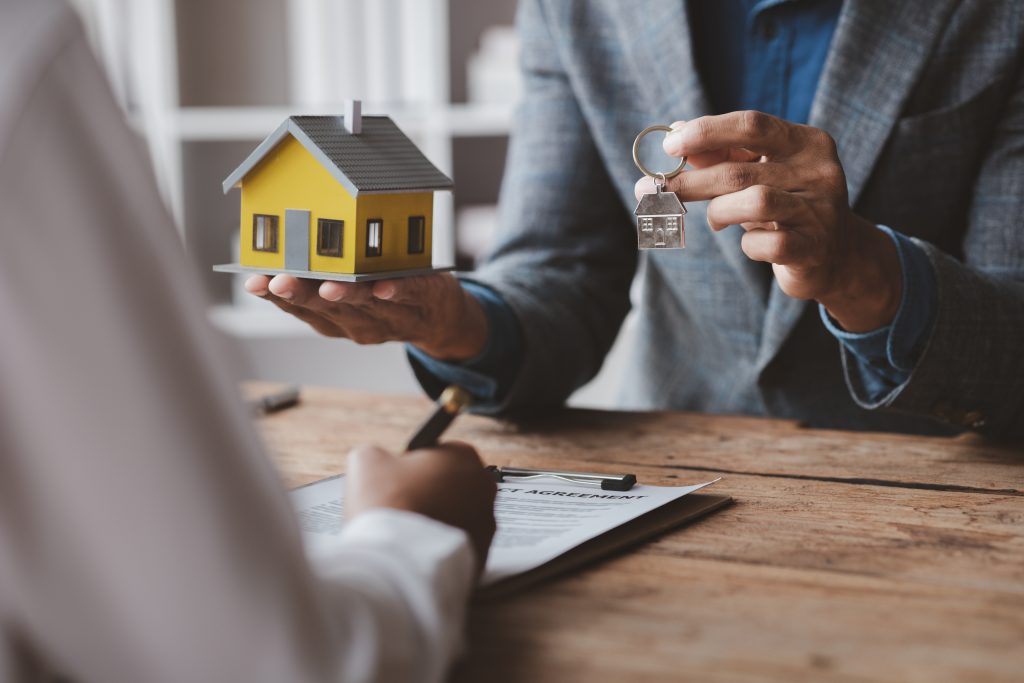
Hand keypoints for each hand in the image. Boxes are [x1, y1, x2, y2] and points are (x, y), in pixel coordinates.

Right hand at [245, 273, 487, 360]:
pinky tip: (383, 287)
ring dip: (346, 295)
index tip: (254, 282)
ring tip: (327, 286)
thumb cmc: (386, 301)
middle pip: (328, 309)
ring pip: (365, 305)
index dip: (276, 297)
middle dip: (301, 295)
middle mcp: (360, 323)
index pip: (301, 308)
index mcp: (337, 320)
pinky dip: (395, 292)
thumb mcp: (347, 298)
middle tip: (278, 282)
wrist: (442, 320)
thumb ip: (316, 284)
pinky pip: (408, 295)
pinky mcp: (423, 298)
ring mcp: (391, 315)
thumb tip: (273, 256)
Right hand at [345, 443, 496, 571]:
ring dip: (434, 521)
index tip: (397, 479)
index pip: (438, 453)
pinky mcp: (482, 555)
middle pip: (450, 486)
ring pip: (456, 517)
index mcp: (463, 456)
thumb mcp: (368, 460)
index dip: (413, 466)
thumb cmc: (389, 506)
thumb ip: (377, 452)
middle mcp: (484, 488)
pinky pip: (456, 546)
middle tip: (399, 506)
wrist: (398, 562)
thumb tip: (378, 461)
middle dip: (427, 494)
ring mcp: (487, 525)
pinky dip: (439, 548)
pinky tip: (416, 551)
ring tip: (405, 532)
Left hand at [635, 111, 901, 332]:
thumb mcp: (760, 173)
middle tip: (656, 190)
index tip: (670, 143)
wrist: (836, 256)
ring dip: (720, 212)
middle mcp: (819, 171)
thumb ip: (722, 153)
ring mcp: (820, 210)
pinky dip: (748, 245)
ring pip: (754, 202)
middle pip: (740, 169)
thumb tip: (676, 132)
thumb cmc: (786, 206)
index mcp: (806, 142)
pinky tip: (752, 243)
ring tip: (716, 219)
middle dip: (692, 181)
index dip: (707, 132)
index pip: (751, 125)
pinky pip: (765, 244)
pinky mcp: (813, 248)